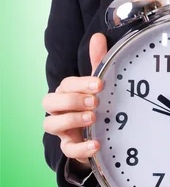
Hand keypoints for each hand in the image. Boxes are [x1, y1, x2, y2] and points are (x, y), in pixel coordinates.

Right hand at [42, 33, 106, 168]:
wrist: (103, 132)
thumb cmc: (97, 103)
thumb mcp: (100, 84)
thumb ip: (98, 62)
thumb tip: (98, 36)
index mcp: (66, 92)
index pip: (66, 84)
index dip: (81, 83)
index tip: (100, 84)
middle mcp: (59, 109)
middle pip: (49, 102)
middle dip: (71, 101)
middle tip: (95, 101)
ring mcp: (62, 129)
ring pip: (50, 124)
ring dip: (70, 120)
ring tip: (93, 118)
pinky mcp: (70, 146)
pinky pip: (68, 150)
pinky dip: (81, 148)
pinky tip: (96, 144)